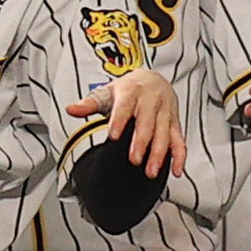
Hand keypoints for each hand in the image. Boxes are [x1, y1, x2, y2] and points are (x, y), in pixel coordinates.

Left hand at [68, 66, 186, 176]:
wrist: (154, 79)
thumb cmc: (128, 89)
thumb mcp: (107, 92)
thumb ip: (89, 103)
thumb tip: (71, 109)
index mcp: (132, 92)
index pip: (125, 106)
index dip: (119, 120)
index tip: (113, 135)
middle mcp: (150, 100)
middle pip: (147, 122)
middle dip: (141, 142)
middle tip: (134, 160)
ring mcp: (165, 112)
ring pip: (164, 133)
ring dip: (159, 153)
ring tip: (150, 172)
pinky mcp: (174, 123)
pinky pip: (179, 140)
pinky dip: (179, 156)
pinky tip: (175, 170)